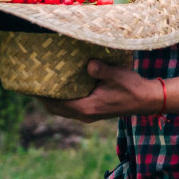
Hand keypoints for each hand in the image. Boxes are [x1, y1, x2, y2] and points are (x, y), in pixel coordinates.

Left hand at [40, 61, 178, 122]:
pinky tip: (62, 86)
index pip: (57, 103)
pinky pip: (70, 107)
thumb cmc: (132, 87)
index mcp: (87, 107)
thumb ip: (100, 70)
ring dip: (52, 99)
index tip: (32, 83)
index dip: (42, 95)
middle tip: (33, 81)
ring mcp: (89, 114)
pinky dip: (62, 99)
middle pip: (55, 108)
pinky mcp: (93, 111)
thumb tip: (88, 64)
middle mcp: (85, 114)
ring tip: (44, 83)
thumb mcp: (116, 75)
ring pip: (62, 109)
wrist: (147, 100)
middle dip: (43, 97)